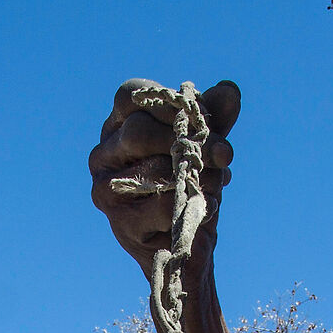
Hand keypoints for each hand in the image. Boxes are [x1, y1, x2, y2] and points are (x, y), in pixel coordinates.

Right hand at [88, 78, 239, 272]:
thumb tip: (230, 90)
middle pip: (138, 132)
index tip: (205, 120)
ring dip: (197, 174)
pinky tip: (206, 207)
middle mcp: (102, 155)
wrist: (187, 242)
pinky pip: (163, 205)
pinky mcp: (121, 225)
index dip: (170, 102)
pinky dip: (192, 203)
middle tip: (224, 154)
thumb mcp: (203, 145)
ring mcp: (106, 191)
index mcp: (117, 126)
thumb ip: (214, 118)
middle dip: (189, 141)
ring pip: (154, 169)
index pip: (130, 95)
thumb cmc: (189, 182)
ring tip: (218, 183)